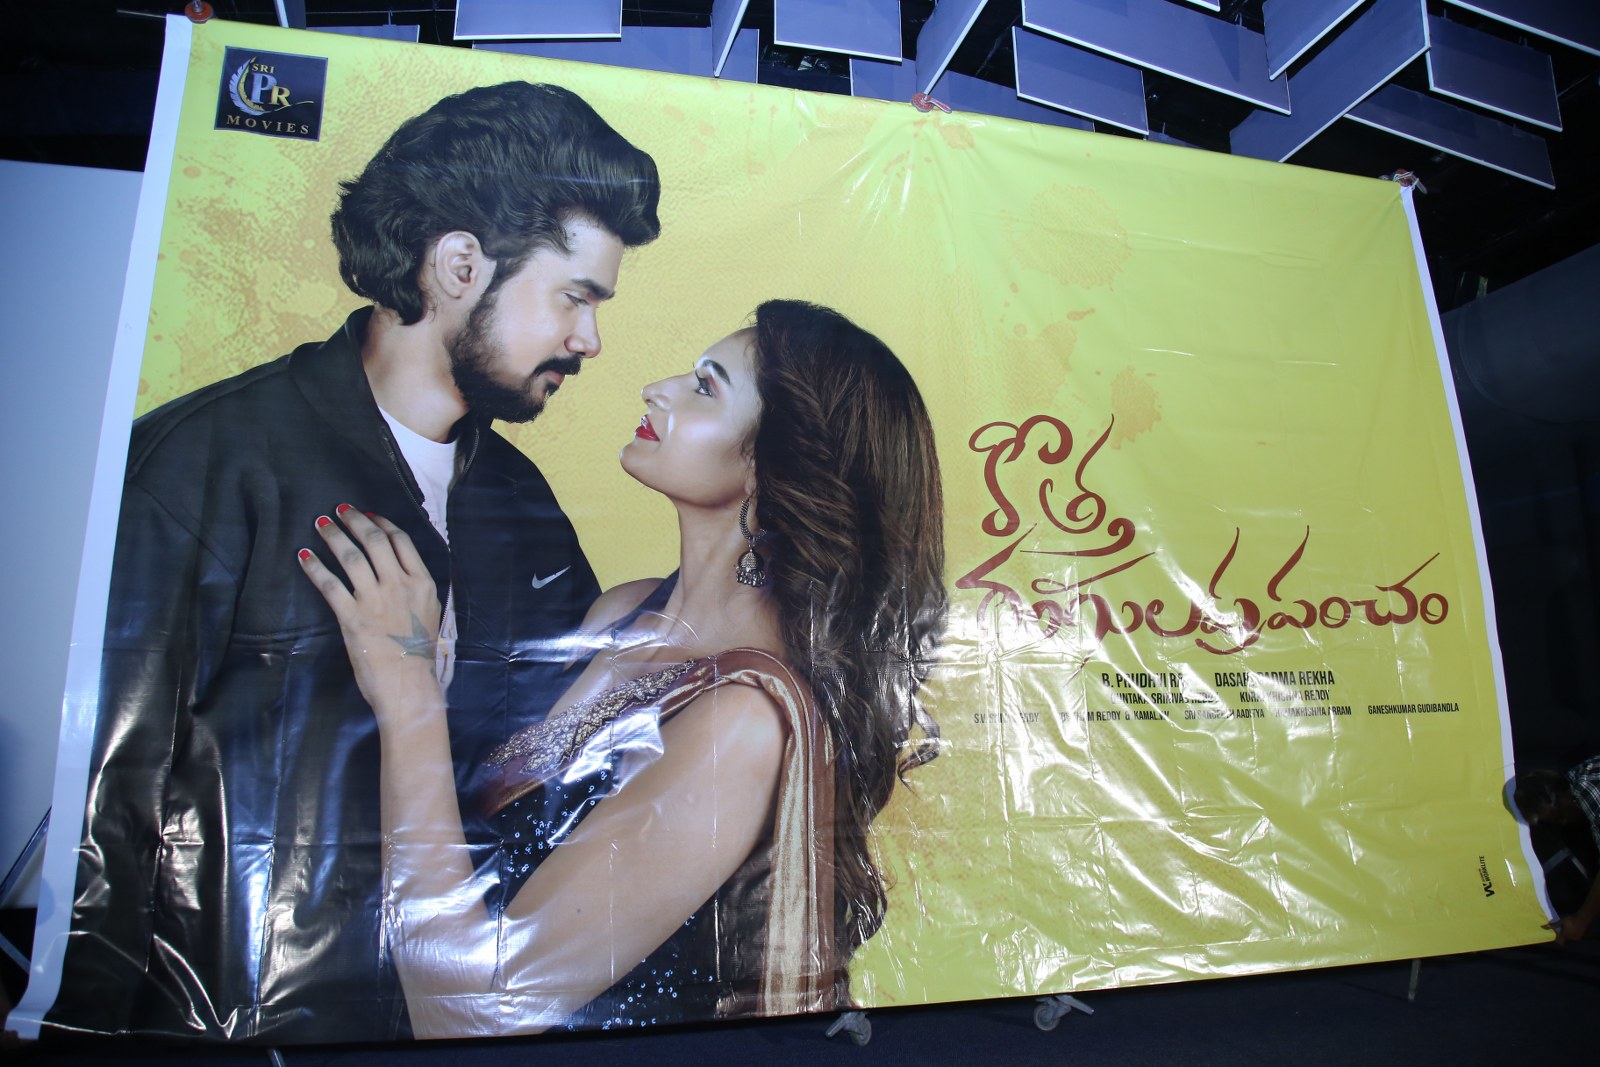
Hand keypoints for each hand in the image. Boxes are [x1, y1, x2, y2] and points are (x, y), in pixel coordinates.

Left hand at [297, 506, 441, 713]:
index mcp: (422, 583)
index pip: (401, 542)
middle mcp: (399, 585)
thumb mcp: (429, 613)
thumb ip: (416, 589)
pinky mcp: (352, 616)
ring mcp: (375, 600)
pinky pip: (330, 584)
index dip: (382, 523)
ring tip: (321, 524)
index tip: (369, 514)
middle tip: (340, 509)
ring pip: (352, 557)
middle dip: (356, 521)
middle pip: (375, 541)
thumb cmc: (420, 655)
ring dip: (334, 536)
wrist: (409, 685)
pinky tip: (304, 555)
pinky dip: (315, 567)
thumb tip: (401, 571)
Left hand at [1544, 913, 1589, 944]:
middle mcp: (1570, 938)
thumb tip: (1544, 927)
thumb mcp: (1561, 921)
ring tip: (1568, 928)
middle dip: (1562, 935)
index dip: (1557, 940)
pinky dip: (1572, 934)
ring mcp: (1576, 938)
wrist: (1582, 918)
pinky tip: (1573, 928)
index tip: (1556, 935)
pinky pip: (1574, 937)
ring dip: (1568, 935)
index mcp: (1565, 935)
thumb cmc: (1571, 919)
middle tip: (1562, 929)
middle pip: (1564, 939)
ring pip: (1569, 938)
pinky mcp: (1580, 937)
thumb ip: (1554, 925)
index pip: (1560, 942)